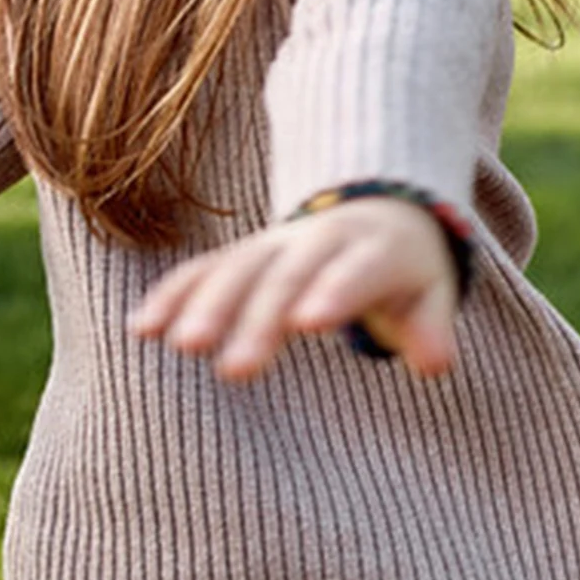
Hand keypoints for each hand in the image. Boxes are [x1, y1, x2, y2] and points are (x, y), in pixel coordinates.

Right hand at [130, 198, 458, 380]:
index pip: (355, 270)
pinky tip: (143, 328)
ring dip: (208, 303)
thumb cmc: (406, 270)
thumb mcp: (431, 292)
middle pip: (287, 277)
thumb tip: (436, 365)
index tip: (309, 322)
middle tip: (237, 371)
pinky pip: (205, 268)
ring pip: (239, 268)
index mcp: (374, 249)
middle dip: (260, 318)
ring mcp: (276, 243)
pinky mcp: (244, 254)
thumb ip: (432, 329)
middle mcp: (319, 240)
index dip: (335, 291)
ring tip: (183, 345)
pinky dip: (174, 292)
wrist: (380, 209)